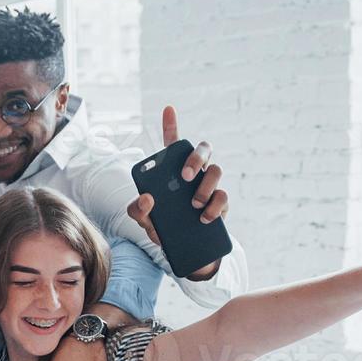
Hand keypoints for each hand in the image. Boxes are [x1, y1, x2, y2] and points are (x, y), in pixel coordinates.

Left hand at [126, 106, 227, 278]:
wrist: (183, 251)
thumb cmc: (162, 227)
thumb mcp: (145, 220)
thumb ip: (138, 210)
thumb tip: (147, 199)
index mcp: (173, 171)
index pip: (173, 143)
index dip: (171, 125)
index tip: (168, 109)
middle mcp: (194, 173)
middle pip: (203, 149)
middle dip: (195, 157)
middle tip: (184, 176)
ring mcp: (210, 186)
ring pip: (216, 170)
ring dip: (204, 186)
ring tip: (193, 205)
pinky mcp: (221, 203)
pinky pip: (223, 197)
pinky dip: (214, 207)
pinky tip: (203, 218)